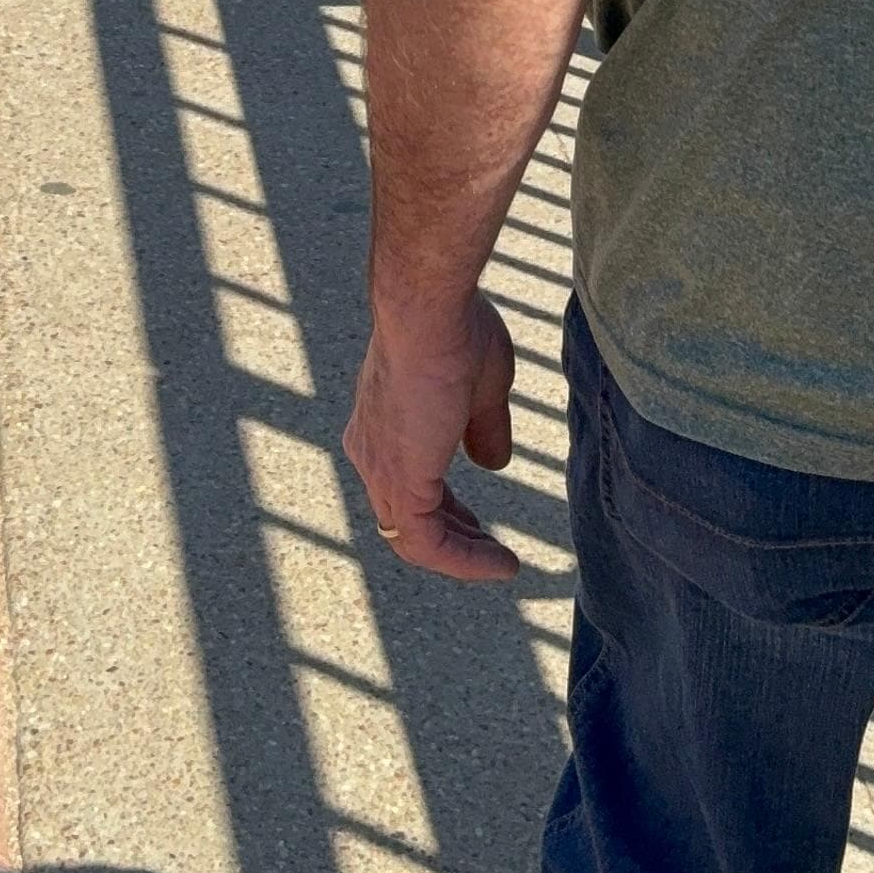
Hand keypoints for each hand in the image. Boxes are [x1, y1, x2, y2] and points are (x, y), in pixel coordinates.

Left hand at [342, 291, 518, 580]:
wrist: (428, 310)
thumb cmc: (454, 331)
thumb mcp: (480, 387)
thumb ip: (483, 428)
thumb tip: (493, 462)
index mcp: (382, 426)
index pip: (406, 484)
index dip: (443, 508)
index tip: (476, 523)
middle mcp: (371, 452)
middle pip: (407, 516)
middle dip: (451, 536)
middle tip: (487, 547)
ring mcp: (380, 469)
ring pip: (415, 539)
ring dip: (461, 556)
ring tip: (501, 563)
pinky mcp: (400, 483)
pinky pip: (429, 545)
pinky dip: (465, 561)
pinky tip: (502, 563)